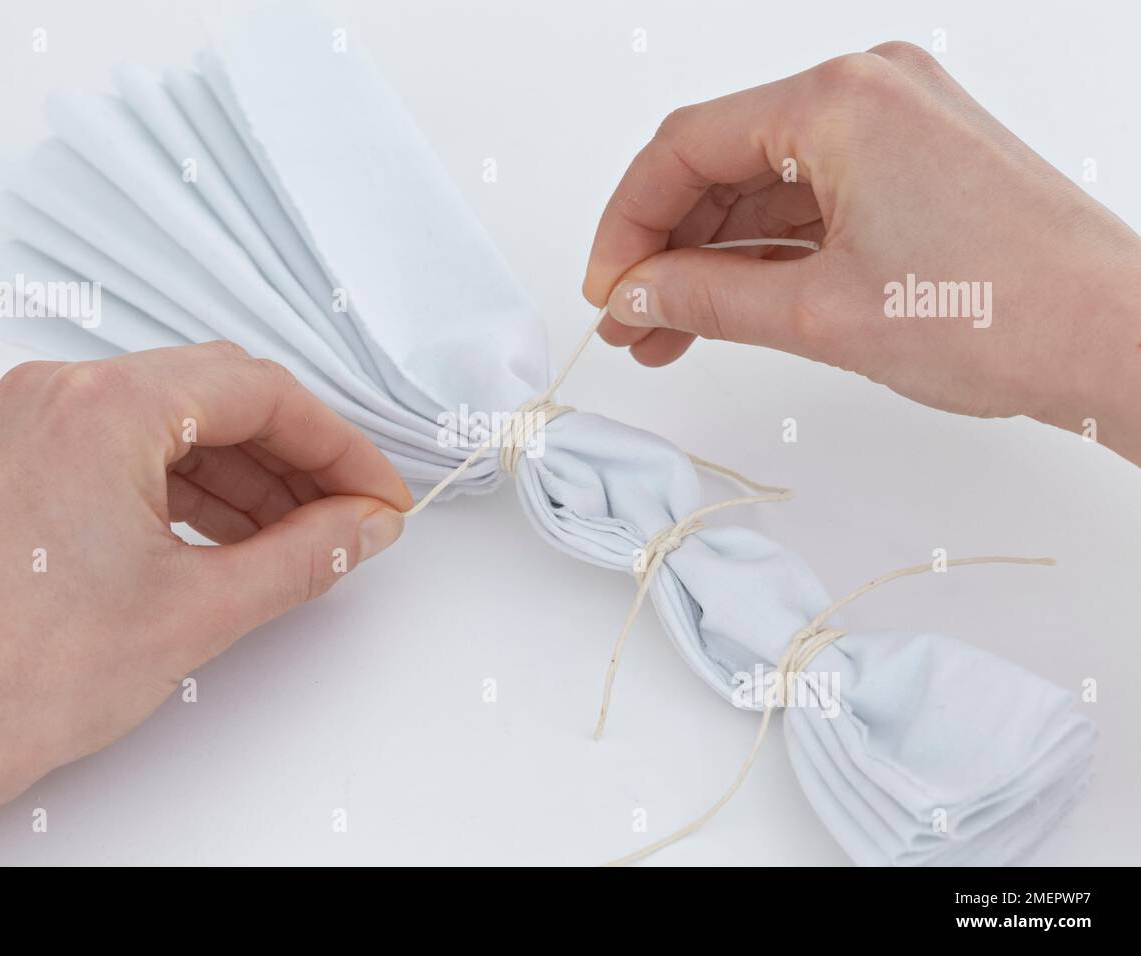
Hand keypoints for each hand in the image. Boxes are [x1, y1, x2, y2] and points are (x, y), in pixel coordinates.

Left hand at [0, 342, 410, 863]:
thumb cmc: (22, 677)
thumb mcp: (201, 609)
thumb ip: (307, 555)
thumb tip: (366, 526)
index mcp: (104, 409)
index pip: (259, 392)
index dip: (338, 445)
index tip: (378, 493)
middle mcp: (63, 395)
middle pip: (222, 396)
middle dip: (298, 457)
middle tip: (352, 514)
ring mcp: (39, 423)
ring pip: (181, 421)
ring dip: (251, 474)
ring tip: (303, 536)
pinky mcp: (30, 459)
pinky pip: (137, 448)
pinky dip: (197, 486)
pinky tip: (240, 535)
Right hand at [584, 42, 1140, 464]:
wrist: (1117, 342)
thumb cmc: (1003, 314)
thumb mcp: (818, 314)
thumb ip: (704, 300)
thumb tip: (633, 296)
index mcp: (839, 100)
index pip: (686, 146)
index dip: (627, 223)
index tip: (605, 288)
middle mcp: (868, 93)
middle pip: (722, 162)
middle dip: (666, 247)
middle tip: (628, 319)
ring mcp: (897, 127)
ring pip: (765, 187)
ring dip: (712, 259)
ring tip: (668, 332)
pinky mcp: (917, 165)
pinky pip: (812, 201)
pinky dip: (766, 254)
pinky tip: (727, 307)